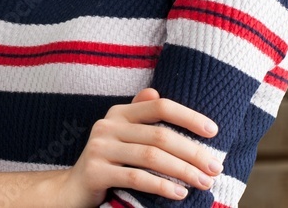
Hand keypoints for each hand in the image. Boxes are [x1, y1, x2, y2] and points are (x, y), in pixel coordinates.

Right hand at [51, 88, 223, 206]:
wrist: (72, 188)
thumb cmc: (107, 161)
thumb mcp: (121, 135)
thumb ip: (138, 115)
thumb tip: (156, 92)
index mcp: (119, 114)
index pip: (159, 106)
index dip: (188, 116)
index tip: (214, 131)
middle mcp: (107, 126)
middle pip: (159, 135)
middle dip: (192, 152)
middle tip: (215, 168)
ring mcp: (99, 148)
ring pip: (151, 157)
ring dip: (183, 171)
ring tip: (204, 183)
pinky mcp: (95, 171)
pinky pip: (136, 178)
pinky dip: (162, 186)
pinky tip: (180, 194)